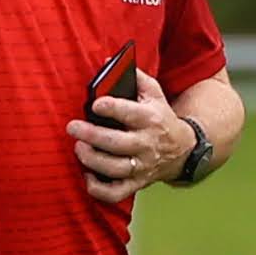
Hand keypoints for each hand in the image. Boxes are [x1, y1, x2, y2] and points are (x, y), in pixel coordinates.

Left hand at [67, 73, 194, 205]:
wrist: (183, 149)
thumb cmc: (160, 117)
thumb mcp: (154, 93)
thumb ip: (134, 77)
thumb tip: (108, 61)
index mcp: (151, 119)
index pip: (130, 113)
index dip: (112, 108)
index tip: (95, 104)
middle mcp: (146, 144)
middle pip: (117, 143)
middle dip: (92, 135)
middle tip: (72, 127)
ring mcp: (142, 166)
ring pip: (115, 168)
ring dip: (92, 160)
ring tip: (78, 148)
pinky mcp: (137, 183)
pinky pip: (116, 193)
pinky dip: (99, 189)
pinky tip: (87, 176)